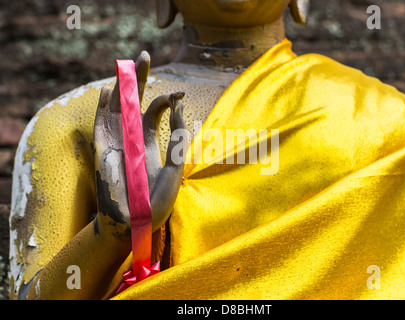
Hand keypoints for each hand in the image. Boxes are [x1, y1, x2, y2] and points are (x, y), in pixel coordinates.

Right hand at [93, 51, 186, 238]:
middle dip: (138, 80)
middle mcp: (131, 139)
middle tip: (145, 55)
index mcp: (148, 142)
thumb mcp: (176, 167)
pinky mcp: (103, 152)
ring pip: (116, 108)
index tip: (179, 95)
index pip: (153, 112)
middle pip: (132, 102)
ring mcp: (116, 144)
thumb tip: (181, 108)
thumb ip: (179, 138)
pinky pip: (99, 126)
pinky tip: (105, 91)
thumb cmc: (157, 201)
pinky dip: (101, 109)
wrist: (137, 224)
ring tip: (127, 63)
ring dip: (120, 86)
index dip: (165, 100)